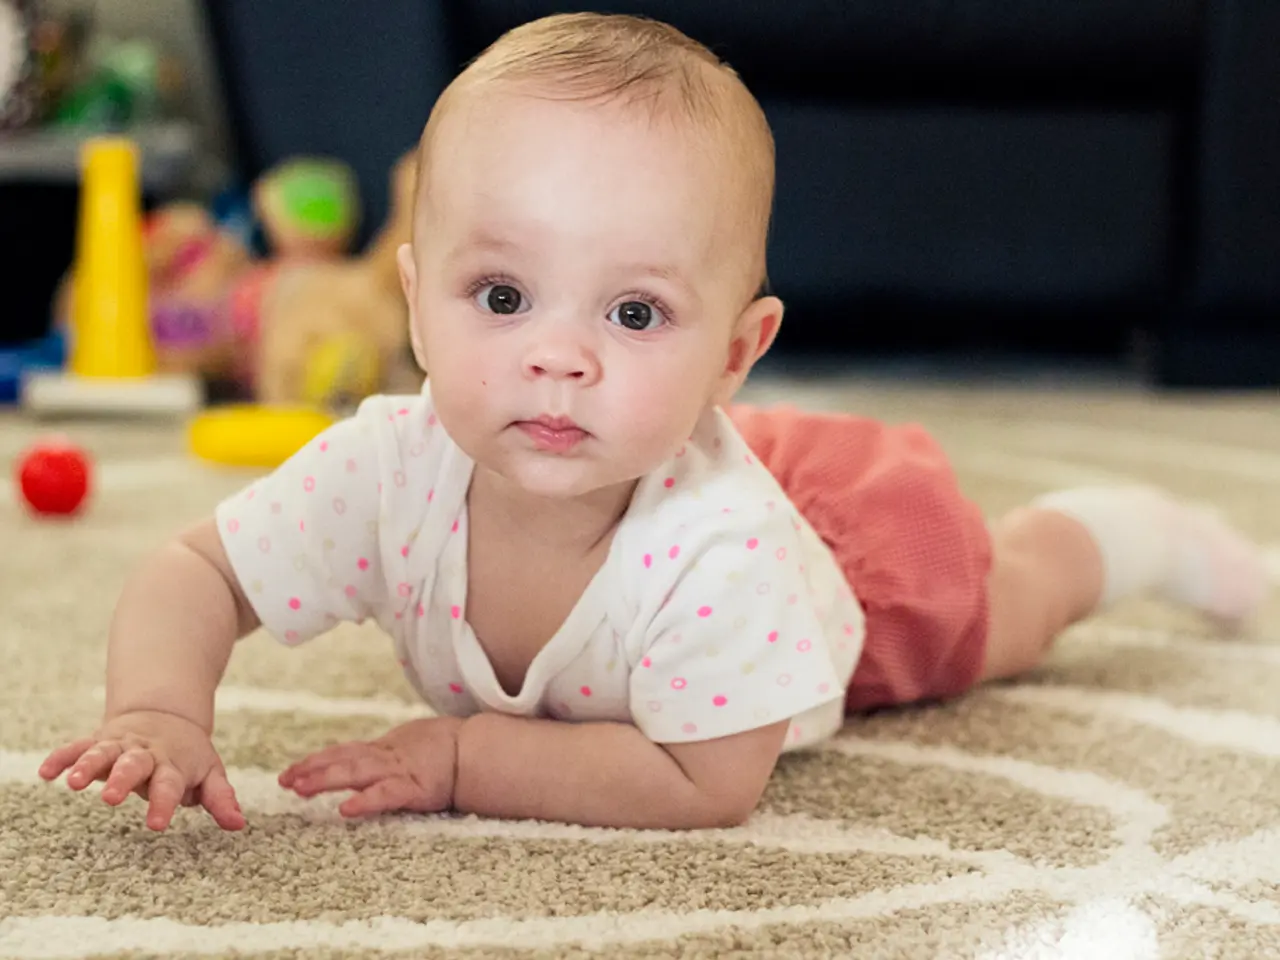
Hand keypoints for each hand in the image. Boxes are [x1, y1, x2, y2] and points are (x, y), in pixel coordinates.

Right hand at [39, 710, 244, 831]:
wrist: (166, 714)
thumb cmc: (189, 756)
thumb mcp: (210, 773)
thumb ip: (220, 798)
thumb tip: (239, 824)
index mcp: (173, 764)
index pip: (170, 784)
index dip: (164, 803)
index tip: (155, 825)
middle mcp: (145, 754)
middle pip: (134, 765)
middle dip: (123, 780)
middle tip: (111, 800)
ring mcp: (120, 745)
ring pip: (103, 753)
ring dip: (88, 766)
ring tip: (75, 783)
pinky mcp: (99, 740)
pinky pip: (77, 746)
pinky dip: (62, 758)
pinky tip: (47, 773)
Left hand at [278, 716, 462, 818]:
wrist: (476, 751)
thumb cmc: (447, 748)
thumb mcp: (411, 744)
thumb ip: (388, 752)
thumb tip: (364, 759)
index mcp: (385, 748)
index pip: (343, 752)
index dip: (316, 760)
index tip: (290, 771)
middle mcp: (386, 757)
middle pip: (342, 760)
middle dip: (311, 770)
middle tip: (284, 780)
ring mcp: (399, 771)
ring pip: (355, 773)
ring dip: (326, 780)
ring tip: (300, 788)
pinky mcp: (414, 789)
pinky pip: (385, 796)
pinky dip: (365, 801)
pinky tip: (346, 809)